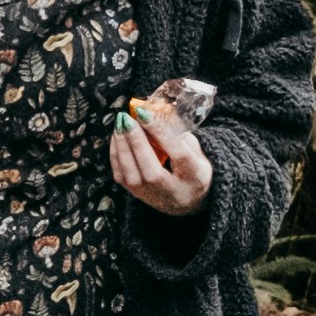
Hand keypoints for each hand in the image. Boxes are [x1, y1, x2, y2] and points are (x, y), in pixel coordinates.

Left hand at [105, 99, 211, 214]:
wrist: (185, 201)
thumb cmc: (192, 171)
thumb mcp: (199, 153)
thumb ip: (184, 137)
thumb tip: (159, 119)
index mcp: (195, 177)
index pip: (179, 155)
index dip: (161, 133)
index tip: (145, 113)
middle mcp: (173, 192)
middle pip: (152, 170)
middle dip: (137, 141)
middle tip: (127, 118)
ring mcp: (152, 196)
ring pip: (132, 175)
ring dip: (122, 146)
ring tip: (120, 123)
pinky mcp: (136, 195)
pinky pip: (120, 175)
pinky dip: (116, 154)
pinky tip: (117, 136)